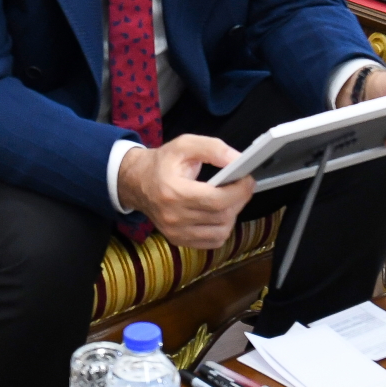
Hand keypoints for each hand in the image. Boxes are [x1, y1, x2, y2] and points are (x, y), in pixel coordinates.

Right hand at [118, 134, 254, 248]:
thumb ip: (213, 148)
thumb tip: (238, 160)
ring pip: (220, 232)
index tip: (248, 179)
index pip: (216, 200)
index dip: (239, 191)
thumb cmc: (162, 162)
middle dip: (239, 200)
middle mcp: (173, 217)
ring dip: (232, 215)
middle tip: (243, 186)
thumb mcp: (185, 145)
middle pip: (221, 216)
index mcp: (173, 191)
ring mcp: (175, 232)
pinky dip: (222, 229)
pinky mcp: (178, 240)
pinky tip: (219, 213)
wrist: (137, 182)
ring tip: (230, 199)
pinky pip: (211, 242)